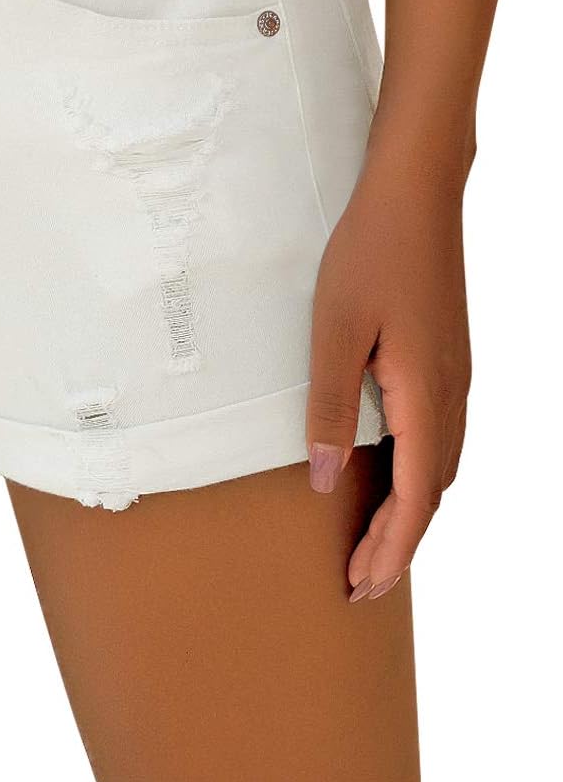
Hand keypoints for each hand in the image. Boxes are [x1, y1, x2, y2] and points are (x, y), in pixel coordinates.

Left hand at [305, 161, 469, 600]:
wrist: (416, 193)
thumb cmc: (370, 253)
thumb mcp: (334, 330)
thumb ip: (330, 407)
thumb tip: (327, 480)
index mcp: (424, 396)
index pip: (414, 498)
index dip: (390, 549)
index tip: (362, 587)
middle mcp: (450, 395)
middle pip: (432, 493)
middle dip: (398, 543)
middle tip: (359, 583)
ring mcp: (454, 377)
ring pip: (439, 467)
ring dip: (409, 511)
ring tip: (371, 542)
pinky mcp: (446, 359)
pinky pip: (438, 437)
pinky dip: (417, 474)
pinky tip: (390, 474)